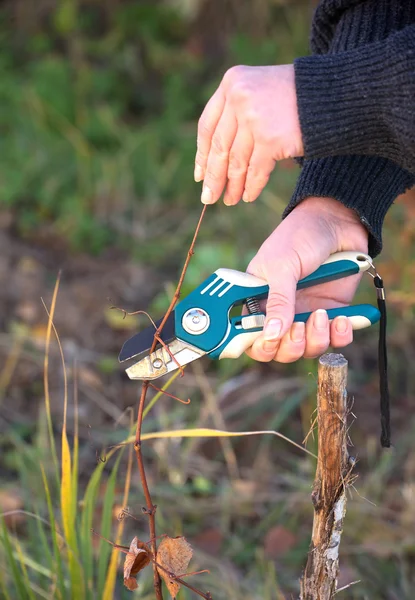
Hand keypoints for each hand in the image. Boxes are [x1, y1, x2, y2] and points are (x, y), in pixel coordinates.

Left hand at [195, 65, 302, 205]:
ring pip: (236, 161)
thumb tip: (212, 160)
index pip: (208, 126)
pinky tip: (248, 196)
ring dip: (232, 185)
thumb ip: (236, 114)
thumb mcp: (259, 92)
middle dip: (214, 177)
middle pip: (219, 147)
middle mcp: (239, 97)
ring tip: (229, 200)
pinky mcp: (271, 138)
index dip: (202, 154)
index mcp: (231, 83)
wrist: (333, 94)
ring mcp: (254, 118)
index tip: (199, 176)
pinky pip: (256, 170)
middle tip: (208, 198)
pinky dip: (252, 186)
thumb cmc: (297, 96)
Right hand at [245, 197, 368, 362]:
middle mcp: (280, 312)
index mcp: (257, 300)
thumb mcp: (282, 266)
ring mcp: (306, 315)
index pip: (248, 336)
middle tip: (298, 327)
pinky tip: (342, 319)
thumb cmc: (300, 236)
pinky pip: (335, 340)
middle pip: (279, 351)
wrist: (338, 222)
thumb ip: (278, 301)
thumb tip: (270, 335)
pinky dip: (339, 336)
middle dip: (290, 347)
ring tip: (322, 315)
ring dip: (315, 340)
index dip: (257, 345)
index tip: (268, 342)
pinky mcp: (332, 314)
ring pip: (307, 349)